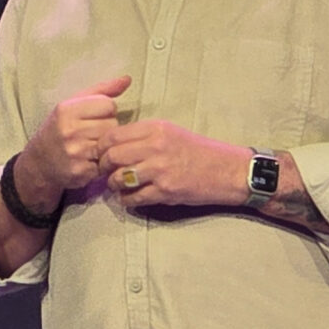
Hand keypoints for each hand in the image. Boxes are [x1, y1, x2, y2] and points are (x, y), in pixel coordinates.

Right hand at [20, 75, 131, 194]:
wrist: (40, 162)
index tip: (94, 116)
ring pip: (111, 143)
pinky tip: (89, 160)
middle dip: (106, 128)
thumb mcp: (73, 104)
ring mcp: (75, 153)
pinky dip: (102, 162)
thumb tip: (127, 79)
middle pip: (112, 124)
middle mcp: (70, 130)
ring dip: (106, 145)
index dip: (105, 110)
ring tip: (91, 145)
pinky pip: (106, 163)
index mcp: (67, 110)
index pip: (108, 104)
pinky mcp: (81, 172)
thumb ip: (101, 90)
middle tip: (92, 133)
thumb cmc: (60, 127)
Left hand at [102, 119, 248, 206]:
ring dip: (113, 185)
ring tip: (117, 185)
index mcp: (155, 128)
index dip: (101, 147)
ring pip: (118, 178)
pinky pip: (133, 198)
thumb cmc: (198, 151)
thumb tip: (114, 143)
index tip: (101, 154)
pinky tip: (129, 197)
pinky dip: (126, 200)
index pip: (112, 135)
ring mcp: (159, 170)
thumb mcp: (171, 131)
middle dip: (103, 167)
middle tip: (105, 172)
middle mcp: (155, 146)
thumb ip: (143, 135)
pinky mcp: (165, 191)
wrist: (227, 170)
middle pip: (112, 156)